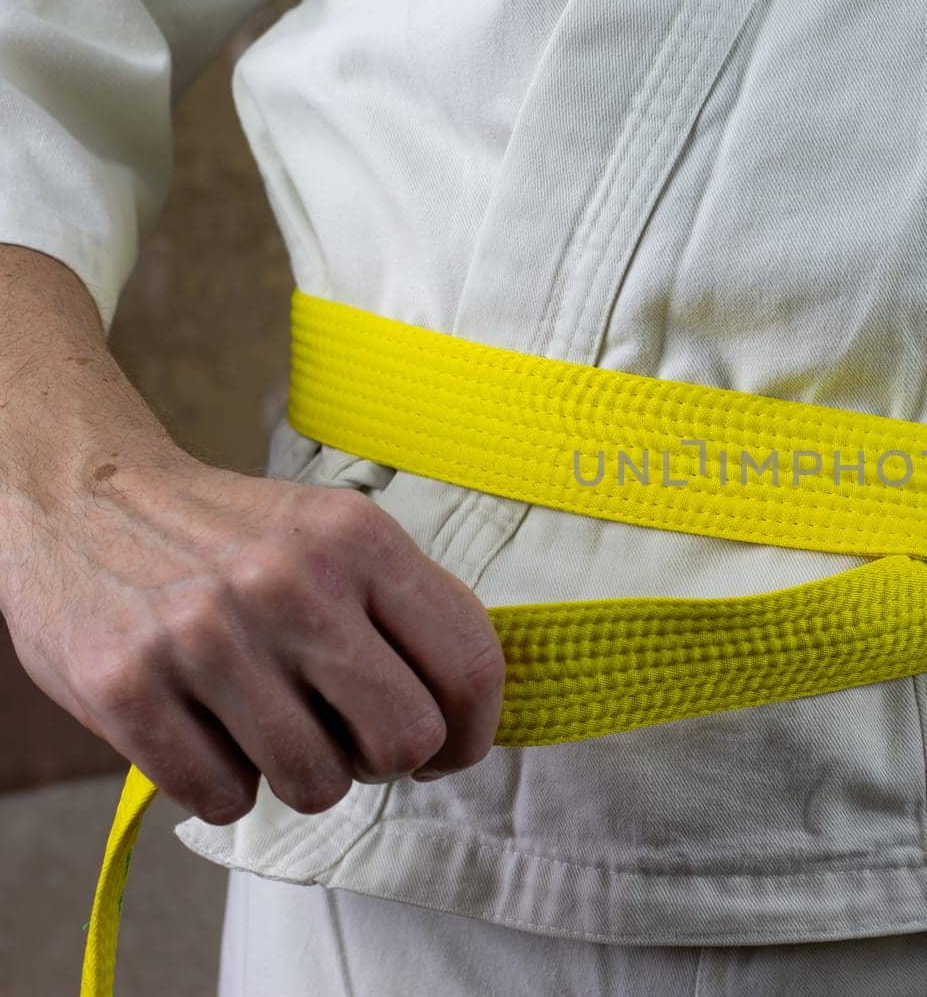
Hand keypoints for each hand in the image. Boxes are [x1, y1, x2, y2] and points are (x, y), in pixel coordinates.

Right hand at [2, 449, 503, 822]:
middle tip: (353, 743)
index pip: (470, 665)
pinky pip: (224, 798)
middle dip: (387, 763)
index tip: (449, 751)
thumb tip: (474, 708)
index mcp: (359, 539)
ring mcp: (204, 637)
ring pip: (316, 784)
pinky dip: (225, 786)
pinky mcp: (126, 688)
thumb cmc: (232, 537)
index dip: (473, 733)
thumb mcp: (335, 532)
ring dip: (303, 778)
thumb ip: (407, 605)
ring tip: (272, 729)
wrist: (81, 499)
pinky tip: (209, 734)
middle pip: (404, 740)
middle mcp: (289, 583)